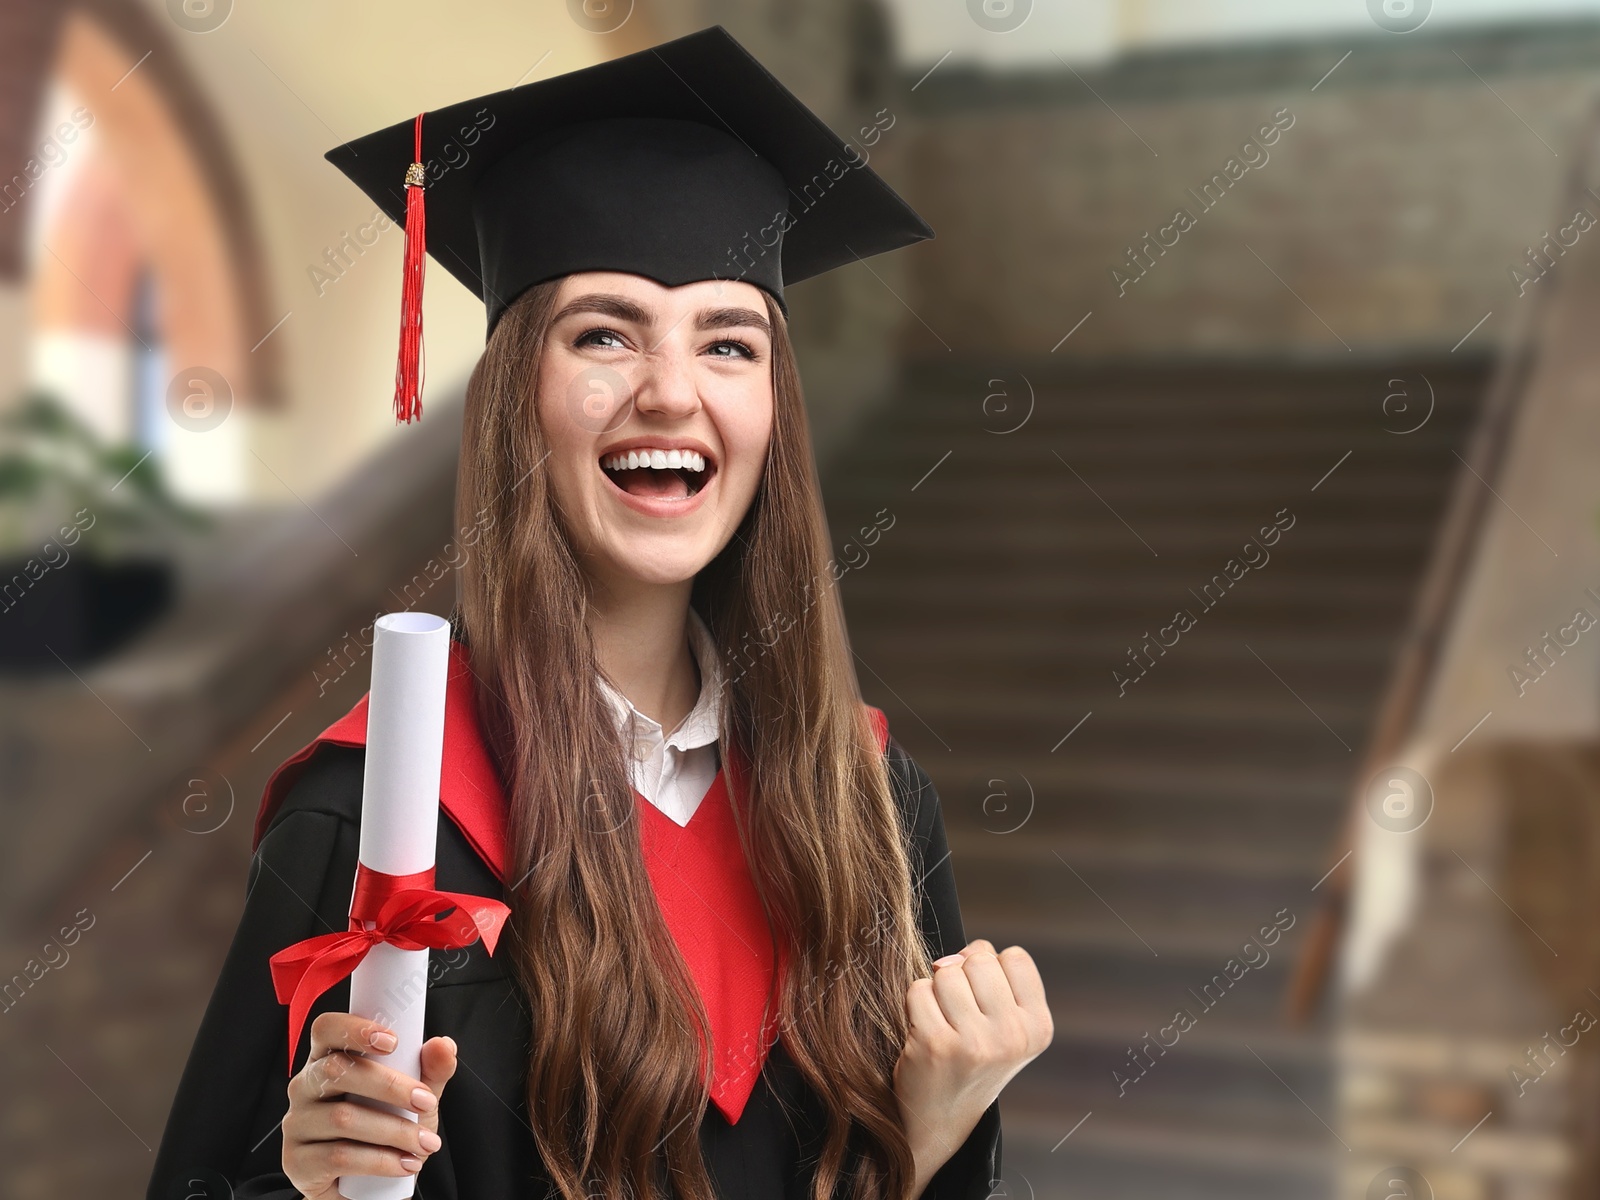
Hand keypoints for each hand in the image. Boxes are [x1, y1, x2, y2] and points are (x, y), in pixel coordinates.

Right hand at [282, 1012, 456, 1197]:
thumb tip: (443, 1045)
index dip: (355, 1029)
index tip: (392, 1041)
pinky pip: (338, 1157)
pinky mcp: (297, 1162)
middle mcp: (305, 1087)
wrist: (367, 1188)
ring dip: (394, 1130)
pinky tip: (405, 1164)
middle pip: (337, 1070)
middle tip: (426, 1102)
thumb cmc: (385, 1131)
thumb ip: (431, 1071)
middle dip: (390, 1086)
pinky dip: (381, 1161)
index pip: (327, 1029)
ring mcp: (296, 1124)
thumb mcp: (414, 1099)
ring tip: (424, 1143)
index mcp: (328, 1059)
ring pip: (342, 1118)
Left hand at [893, 939, 1052, 1195]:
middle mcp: (1013, 1037)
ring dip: (936, 990)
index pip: (1014, 957)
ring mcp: (974, 1042)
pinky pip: (918, 989)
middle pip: (979, 960)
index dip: (991, 968)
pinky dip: (915, 1004)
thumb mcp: (1005, 1023)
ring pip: (946, 971)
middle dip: (962, 975)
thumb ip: (994, 977)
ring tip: (943, 1023)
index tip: (983, 999)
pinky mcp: (935, 1045)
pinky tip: (923, 1033)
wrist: (939, 1119)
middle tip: (959, 1013)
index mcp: (1038, 1028)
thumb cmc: (971, 1058)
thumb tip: (954, 958)